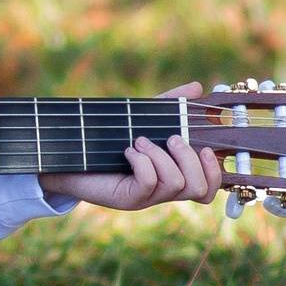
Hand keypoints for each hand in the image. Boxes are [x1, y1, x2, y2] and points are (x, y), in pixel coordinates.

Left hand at [38, 83, 223, 211]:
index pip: (208, 189)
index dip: (214, 171)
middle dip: (190, 159)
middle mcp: (164, 191)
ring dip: (161, 156)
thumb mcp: (145, 118)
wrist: (71, 157)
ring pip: (176, 184)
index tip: (205, 148)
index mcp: (173, 176)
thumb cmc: (111, 139)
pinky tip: (128, 151)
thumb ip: (171, 105)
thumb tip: (198, 87)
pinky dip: (143, 162)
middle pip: (199, 189)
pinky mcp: (128, 199)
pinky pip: (149, 183)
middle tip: (171, 138)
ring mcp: (147, 198)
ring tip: (140, 140)